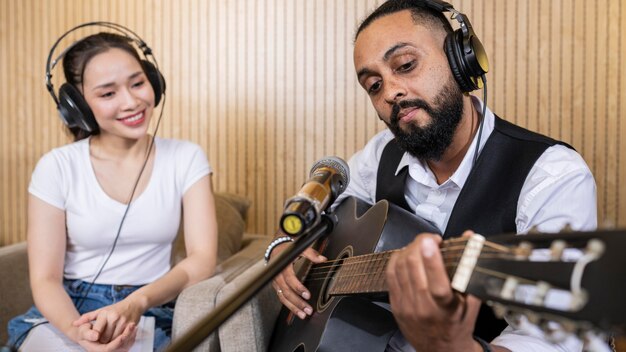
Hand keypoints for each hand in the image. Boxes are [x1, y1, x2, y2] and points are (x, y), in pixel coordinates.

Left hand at [73, 298, 142, 343]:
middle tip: (103, 340)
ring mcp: (123, 322)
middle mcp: (114, 317)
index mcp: (105, 313)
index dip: (95, 338)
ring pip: (114, 340)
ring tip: (110, 339)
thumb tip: (74, 324)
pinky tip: (117, 338)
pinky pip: (122, 339)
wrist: (134, 304)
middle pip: (105, 338)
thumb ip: (87, 318)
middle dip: (103, 341)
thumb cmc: (115, 308)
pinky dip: (119, 340)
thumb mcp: (101, 311)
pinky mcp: (131, 326)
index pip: (96, 332)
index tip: (95, 338)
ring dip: (111, 342)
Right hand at [270, 241, 326, 319]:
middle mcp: (277, 276)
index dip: (298, 288)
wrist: (275, 249)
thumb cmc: (287, 250)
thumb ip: (311, 253)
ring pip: (283, 298)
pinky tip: (297, 311)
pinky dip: (289, 305)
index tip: (307, 295)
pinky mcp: (277, 286)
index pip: (290, 279)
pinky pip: (282, 298)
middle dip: (297, 303)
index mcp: (283, 267)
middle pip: (286, 292)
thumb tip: (322, 259)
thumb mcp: (299, 248)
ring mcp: (276, 283)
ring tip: (303, 315)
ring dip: (293, 307)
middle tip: (308, 310)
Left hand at [386, 231, 482, 351]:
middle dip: (420, 245)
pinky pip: (390, 275)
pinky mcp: (395, 305)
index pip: (437, 284)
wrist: (440, 350)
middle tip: (431, 239)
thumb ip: (471, 269)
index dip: (432, 260)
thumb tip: (470, 237)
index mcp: (446, 309)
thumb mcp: (472, 301)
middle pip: (413, 268)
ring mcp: (405, 306)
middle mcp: (423, 308)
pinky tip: (407, 255)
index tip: (433, 241)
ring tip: (421, 246)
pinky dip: (397, 259)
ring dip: (409, 249)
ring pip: (399, 267)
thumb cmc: (459, 323)